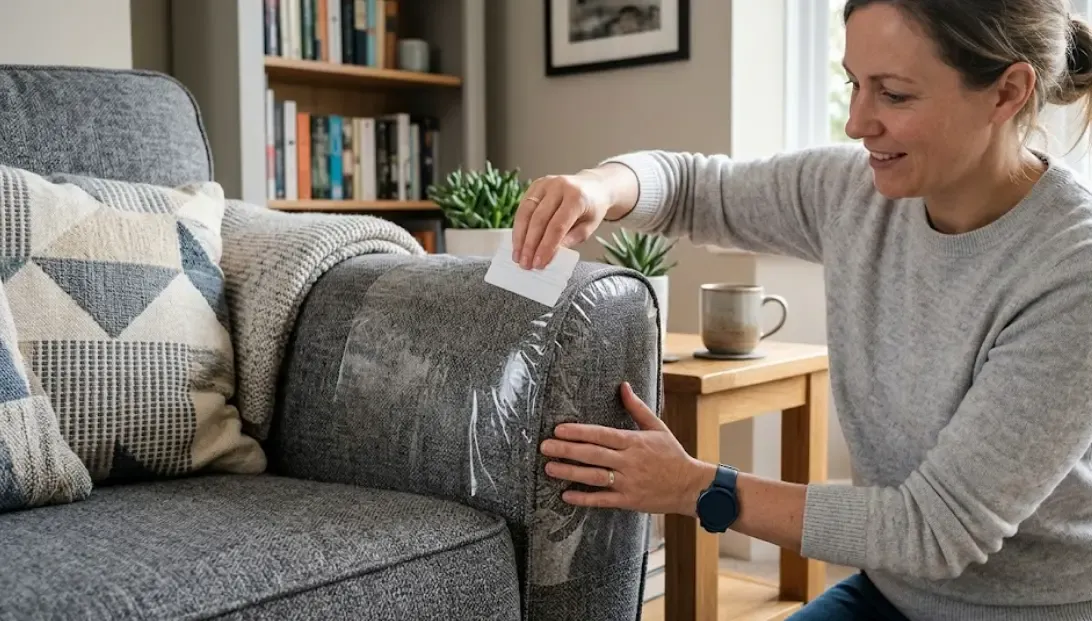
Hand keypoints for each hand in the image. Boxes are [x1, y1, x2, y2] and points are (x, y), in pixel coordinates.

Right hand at [511, 170, 613, 269]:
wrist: (593, 186)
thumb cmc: (592, 209)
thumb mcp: (588, 227)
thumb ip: (570, 240)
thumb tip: (549, 255)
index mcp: (576, 197)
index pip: (557, 226)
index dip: (546, 246)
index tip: (539, 263)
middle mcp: (559, 186)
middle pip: (538, 219)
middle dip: (530, 244)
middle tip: (525, 264)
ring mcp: (545, 183)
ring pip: (526, 212)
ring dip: (519, 237)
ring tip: (518, 256)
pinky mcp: (536, 184)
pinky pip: (523, 207)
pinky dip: (519, 226)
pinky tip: (518, 242)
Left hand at [540, 381, 716, 515]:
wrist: (691, 486)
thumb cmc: (672, 455)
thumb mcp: (658, 428)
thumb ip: (637, 408)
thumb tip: (623, 386)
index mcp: (634, 442)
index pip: (602, 434)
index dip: (579, 432)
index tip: (559, 429)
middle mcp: (629, 461)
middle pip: (593, 454)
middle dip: (567, 450)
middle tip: (545, 447)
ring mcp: (628, 482)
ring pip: (595, 477)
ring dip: (570, 473)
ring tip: (549, 468)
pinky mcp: (628, 500)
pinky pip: (603, 500)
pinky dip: (584, 498)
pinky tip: (567, 495)